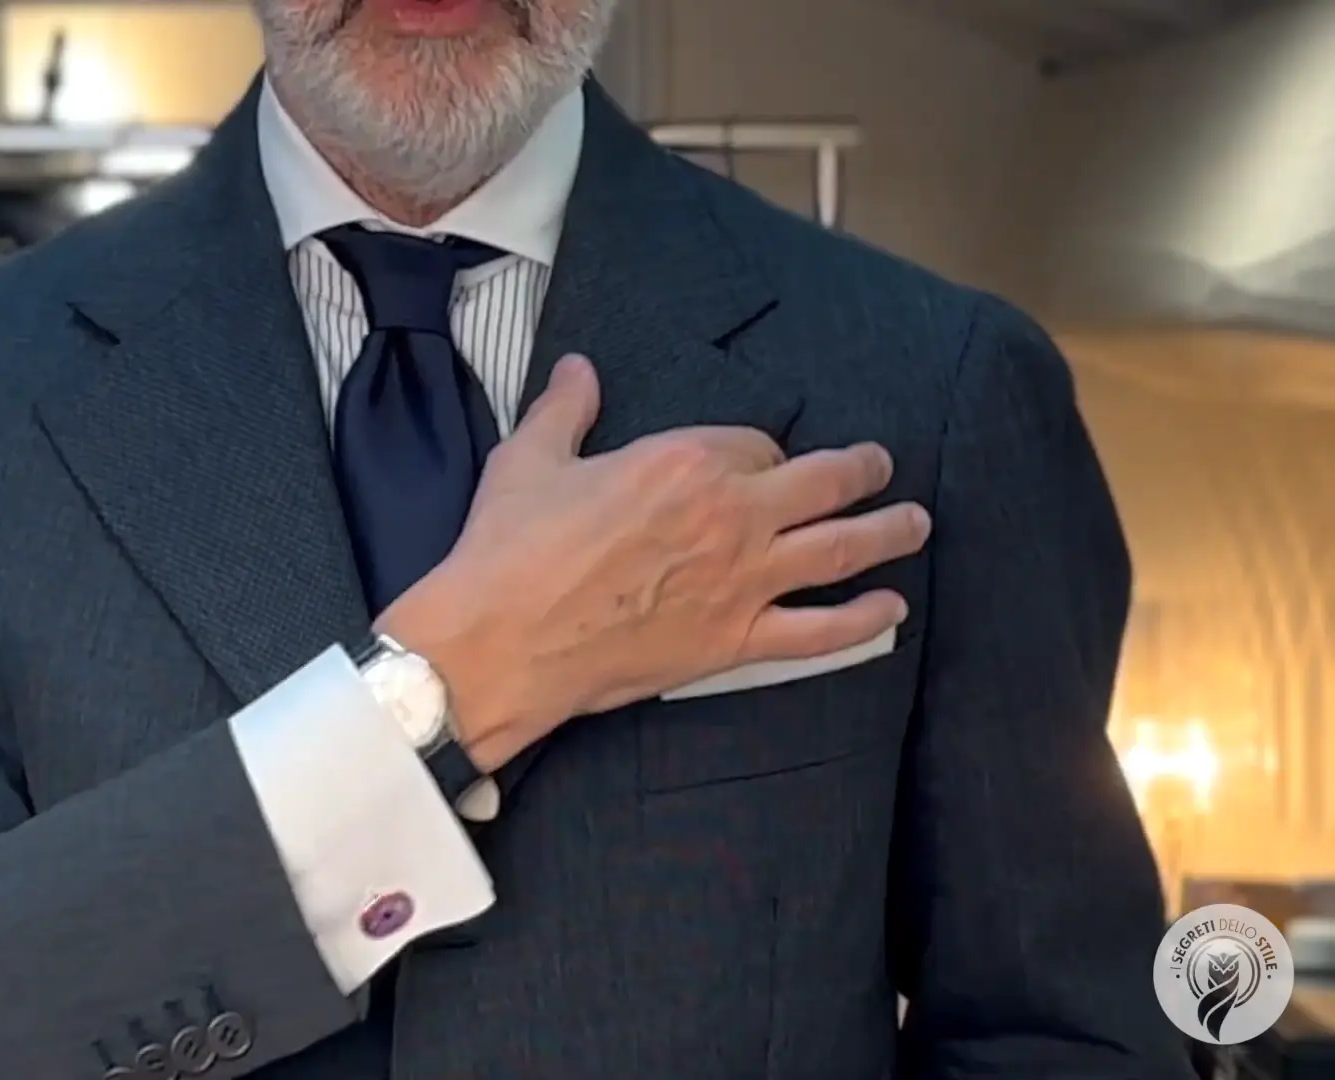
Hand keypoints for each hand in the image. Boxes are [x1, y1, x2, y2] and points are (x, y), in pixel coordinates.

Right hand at [376, 353, 929, 771]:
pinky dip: (862, 621)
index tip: (763, 460)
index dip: (764, 452)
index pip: (755, 444)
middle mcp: (730, 515)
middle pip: (821, 483)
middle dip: (860, 470)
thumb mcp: (530, 459)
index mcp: (684, 461)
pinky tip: (891, 610)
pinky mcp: (734, 639)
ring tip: (916, 523)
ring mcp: (741, 581)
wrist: (502, 640)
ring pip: (839, 549)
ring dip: (887, 533)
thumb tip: (578, 368)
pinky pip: (818, 631)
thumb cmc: (510, 548)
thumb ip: (566, 409)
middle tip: (881, 465)